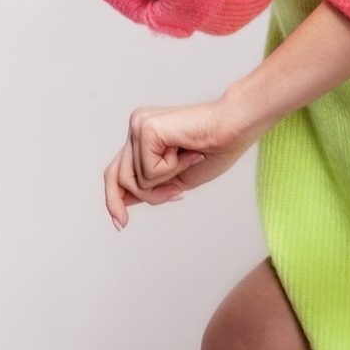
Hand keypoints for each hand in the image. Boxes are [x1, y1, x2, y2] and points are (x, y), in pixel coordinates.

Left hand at [102, 98, 258, 227]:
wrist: (235, 129)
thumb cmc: (214, 150)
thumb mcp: (175, 178)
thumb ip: (149, 186)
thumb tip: (122, 201)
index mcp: (143, 137)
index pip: (116, 171)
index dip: (114, 199)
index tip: (120, 224)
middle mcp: (137, 127)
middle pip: (119, 177)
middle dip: (148, 195)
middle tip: (178, 194)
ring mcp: (139, 125)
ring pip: (132, 178)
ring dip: (165, 181)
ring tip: (190, 162)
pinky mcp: (146, 128)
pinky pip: (147, 170)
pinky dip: (171, 170)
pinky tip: (189, 152)